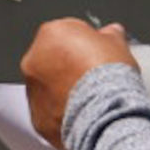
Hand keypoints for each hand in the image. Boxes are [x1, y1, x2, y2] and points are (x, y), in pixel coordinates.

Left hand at [22, 18, 138, 148]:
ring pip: (47, 86)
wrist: (105, 113)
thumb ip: (110, 34)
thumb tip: (112, 33)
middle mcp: (33, 60)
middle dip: (68, 65)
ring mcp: (32, 90)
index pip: (66, 32)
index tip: (96, 52)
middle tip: (91, 74)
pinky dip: (61, 112)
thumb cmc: (109, 76)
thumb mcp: (117, 44)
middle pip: (51, 58)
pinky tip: (82, 113)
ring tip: (89, 97)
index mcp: (51, 34)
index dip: (84, 42)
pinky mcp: (37, 117)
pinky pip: (49, 111)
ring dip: (62, 89)